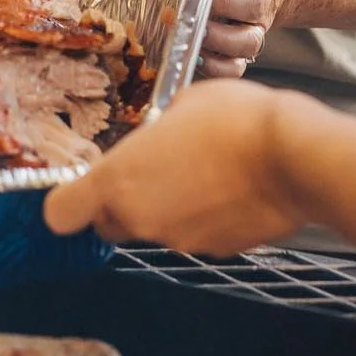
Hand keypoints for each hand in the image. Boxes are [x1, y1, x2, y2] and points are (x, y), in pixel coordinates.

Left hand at [44, 78, 300, 252]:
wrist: (293, 157)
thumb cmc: (234, 119)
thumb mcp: (182, 104)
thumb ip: (156, 134)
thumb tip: (160, 140)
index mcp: (120, 180)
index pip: (61, 214)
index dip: (67, 203)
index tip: (82, 188)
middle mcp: (140, 217)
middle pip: (109, 223)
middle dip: (121, 203)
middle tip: (152, 171)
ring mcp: (178, 239)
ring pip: (155, 227)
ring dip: (168, 207)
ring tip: (204, 172)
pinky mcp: (214, 251)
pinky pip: (194, 234)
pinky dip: (203, 218)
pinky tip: (229, 189)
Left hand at [181, 0, 291, 78]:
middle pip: (246, 5)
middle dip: (212, 7)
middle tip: (177, 6)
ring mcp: (259, 28)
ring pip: (245, 41)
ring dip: (214, 40)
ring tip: (186, 31)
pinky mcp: (250, 51)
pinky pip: (237, 67)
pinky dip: (217, 66)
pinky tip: (195, 56)